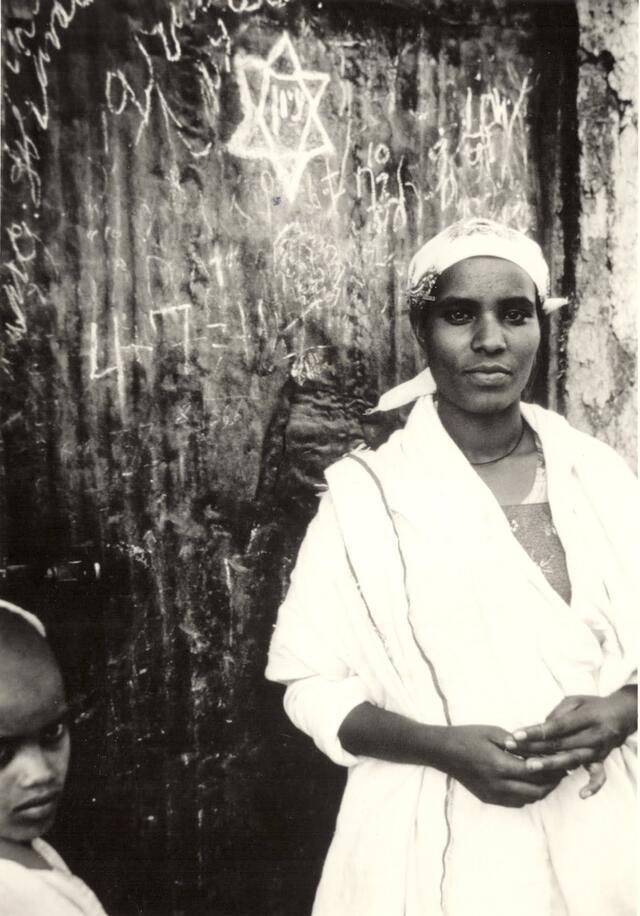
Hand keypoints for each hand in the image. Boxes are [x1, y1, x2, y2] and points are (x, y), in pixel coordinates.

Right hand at [438, 724, 564, 807]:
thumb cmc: (468, 736)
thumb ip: (519, 744)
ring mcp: (493, 795)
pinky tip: (530, 783)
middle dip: (552, 783)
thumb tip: (542, 751)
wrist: (442, 751)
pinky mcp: (488, 799)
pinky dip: (527, 795)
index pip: (536, 772)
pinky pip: (515, 802)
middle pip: (536, 791)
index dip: (553, 769)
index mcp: (500, 765)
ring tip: (549, 777)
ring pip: (527, 799)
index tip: (564, 761)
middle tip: (562, 772)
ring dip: (541, 790)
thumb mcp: (494, 733)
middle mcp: (498, 785)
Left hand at [506, 688, 636, 797]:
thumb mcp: (574, 701)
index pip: (557, 726)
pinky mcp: (602, 760)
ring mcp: (598, 750)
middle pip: (561, 744)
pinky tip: (581, 794)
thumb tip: (540, 727)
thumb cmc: (592, 706)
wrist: (621, 715)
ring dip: (551, 764)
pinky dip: (593, 786)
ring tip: (530, 766)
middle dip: (534, 747)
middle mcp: (593, 735)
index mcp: (587, 717)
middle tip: (512, 748)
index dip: (536, 731)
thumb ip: (558, 714)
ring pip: (573, 760)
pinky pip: (599, 776)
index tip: (516, 734)